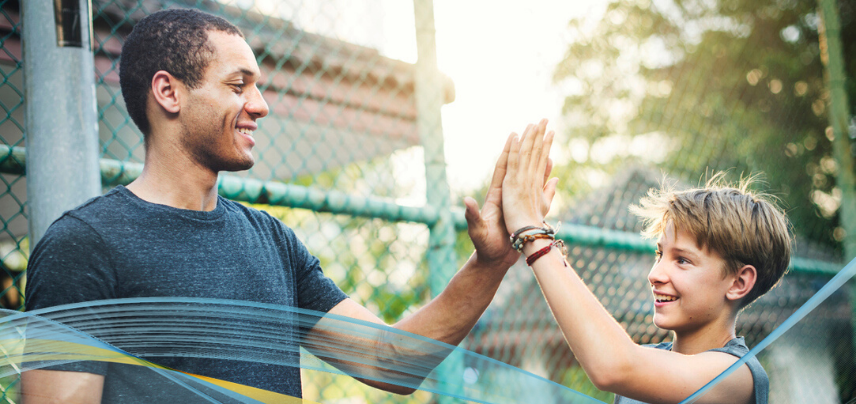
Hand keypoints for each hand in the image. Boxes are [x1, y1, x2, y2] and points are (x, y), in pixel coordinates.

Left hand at [464, 122, 557, 267]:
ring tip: (545, 139)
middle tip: (533, 126)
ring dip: (536, 156)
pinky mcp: (523, 206)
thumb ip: (472, 215)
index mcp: (496, 195)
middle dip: (525, 145)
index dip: (508, 151)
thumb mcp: (477, 230)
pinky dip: (544, 175)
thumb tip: (466, 201)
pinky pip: (537, 187)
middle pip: (517, 163)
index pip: (503, 168)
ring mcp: (515, 198)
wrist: (494, 259)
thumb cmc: (485, 246)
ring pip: (529, 172)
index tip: (514, 135)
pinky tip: (551, 166)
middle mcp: (506, 193)